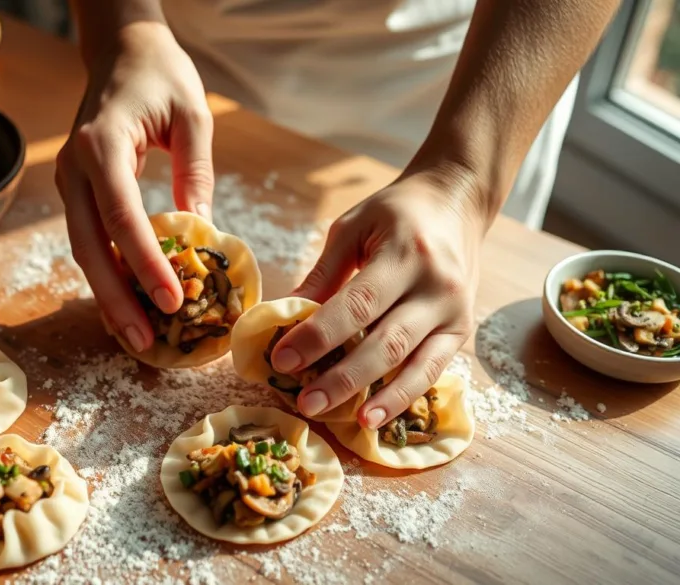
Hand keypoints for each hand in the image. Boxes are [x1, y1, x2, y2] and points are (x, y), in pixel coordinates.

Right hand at [55, 21, 213, 353]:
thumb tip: (204, 235)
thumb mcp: (192, 116)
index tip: (171, 300)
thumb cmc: (161, 75)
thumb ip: (198, 173)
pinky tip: (126, 303)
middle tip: (142, 341)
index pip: (120, 215)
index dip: (144, 263)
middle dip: (114, 297)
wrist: (120, 49)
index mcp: (101, 144)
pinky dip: (106, 273)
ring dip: (106, 294)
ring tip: (135, 335)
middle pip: (87, 245)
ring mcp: (68, 179)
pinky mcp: (75, 189)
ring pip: (81, 249)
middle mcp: (74, 165)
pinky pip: (87, 239)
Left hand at [269, 169, 485, 428]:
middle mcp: (436, 286)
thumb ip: (323, 275)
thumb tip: (284, 317)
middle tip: (303, 402)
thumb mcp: (353, 228)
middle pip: (385, 341)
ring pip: (412, 363)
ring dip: (375, 397)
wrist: (457, 202)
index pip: (357, 304)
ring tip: (343, 420)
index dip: (319, 336)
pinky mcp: (461, 332)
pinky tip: (374, 418)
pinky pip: (431, 372)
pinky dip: (402, 398)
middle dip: (342, 377)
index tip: (282, 359)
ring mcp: (454, 312)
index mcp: (405, 253)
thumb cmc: (396, 214)